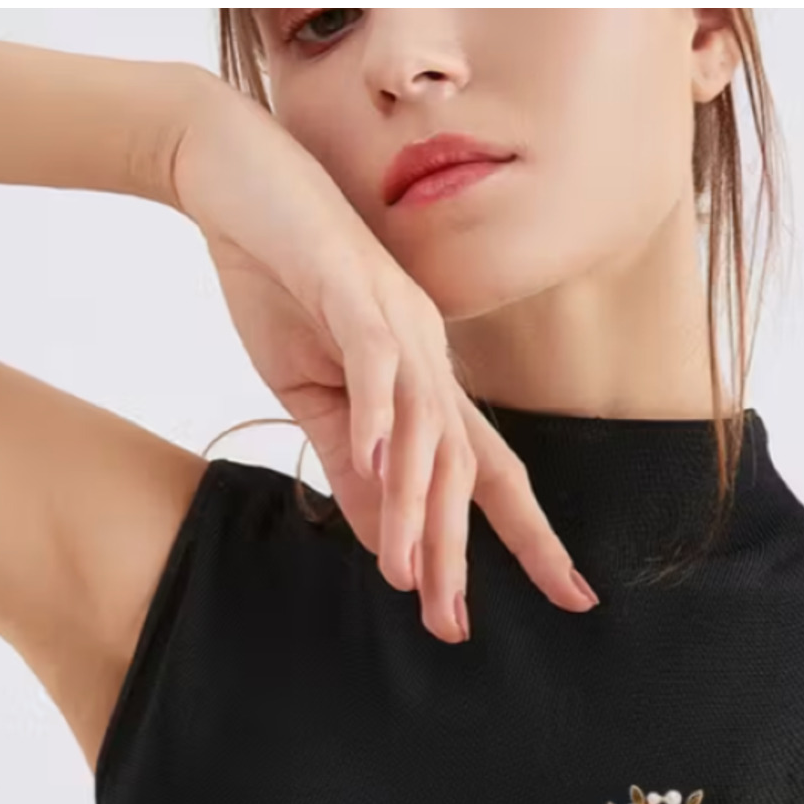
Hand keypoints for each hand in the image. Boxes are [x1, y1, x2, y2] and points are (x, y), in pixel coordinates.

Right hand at [169, 77, 598, 643]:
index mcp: (425, 376)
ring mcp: (397, 317)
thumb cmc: (277, 280)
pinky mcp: (350, 287)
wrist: (234, 178)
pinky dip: (378, 414)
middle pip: (466, 465)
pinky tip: (374, 465)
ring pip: (426, 427)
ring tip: (403, 573)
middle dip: (465, 549)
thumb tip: (382, 541)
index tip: (570, 596)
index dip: (528, 535)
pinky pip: (375, 360)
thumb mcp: (311, 393)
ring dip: (414, 505)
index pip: (486, 470)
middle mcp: (429, 350)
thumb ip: (349, 463)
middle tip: (456, 625)